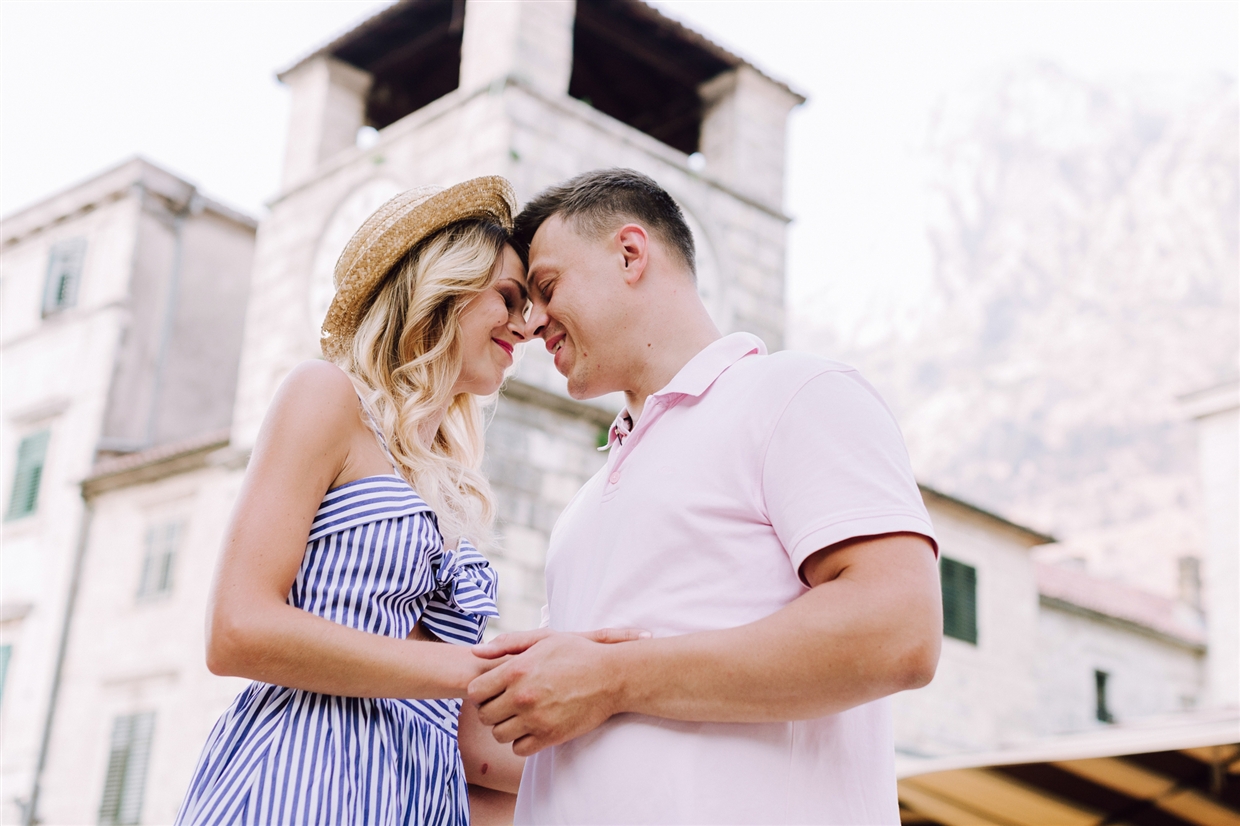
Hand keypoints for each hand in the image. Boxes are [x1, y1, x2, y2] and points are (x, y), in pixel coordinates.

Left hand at [467, 631, 644, 755]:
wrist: (611, 676)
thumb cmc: (577, 653)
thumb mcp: (543, 639)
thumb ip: (507, 643)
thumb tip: (476, 651)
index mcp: (516, 670)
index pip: (475, 691)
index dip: (481, 691)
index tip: (494, 689)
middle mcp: (522, 696)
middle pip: (484, 715)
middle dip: (491, 709)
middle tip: (506, 703)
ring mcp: (535, 718)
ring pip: (498, 734)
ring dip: (506, 727)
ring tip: (520, 716)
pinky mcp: (550, 736)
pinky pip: (519, 748)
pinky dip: (522, 741)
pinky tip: (533, 727)